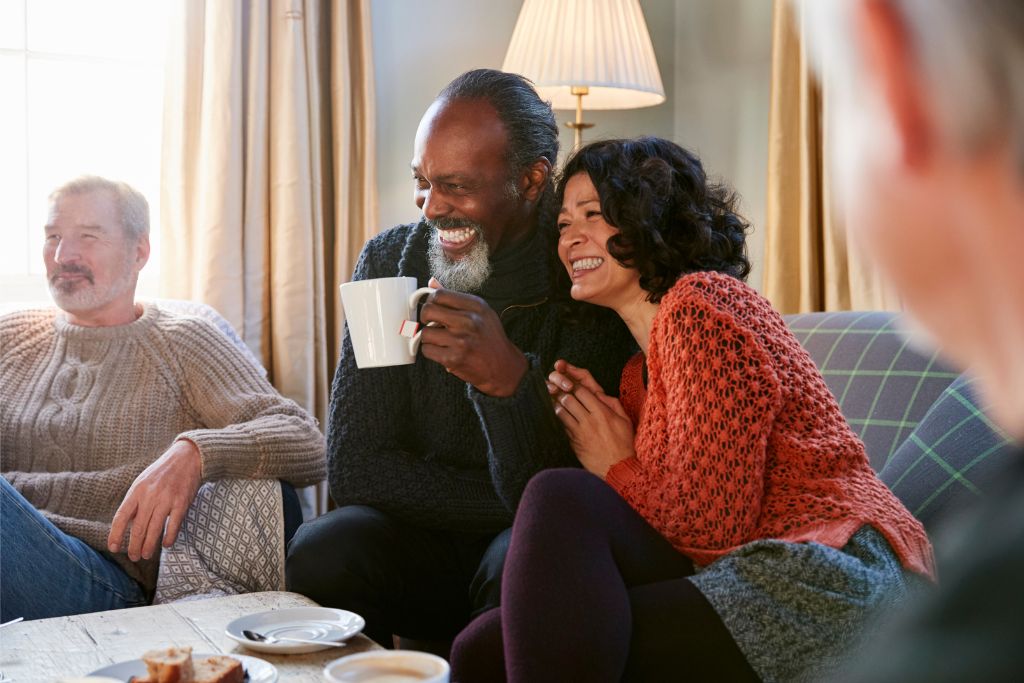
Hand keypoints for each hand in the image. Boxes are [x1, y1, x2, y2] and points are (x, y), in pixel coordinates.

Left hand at [107, 439, 202, 560]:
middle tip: (133, 557)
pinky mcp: (182, 503)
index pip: (121, 517)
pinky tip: (166, 544)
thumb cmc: (162, 472)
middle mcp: (150, 496)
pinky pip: (173, 525)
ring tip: (145, 555)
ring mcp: (167, 500)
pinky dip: (169, 537)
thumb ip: (135, 502)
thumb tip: (125, 525)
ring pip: (154, 529)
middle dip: (134, 546)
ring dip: (149, 546)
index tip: (114, 548)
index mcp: (137, 491)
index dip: (115, 534)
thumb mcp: (142, 482)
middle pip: (138, 528)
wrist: (187, 457)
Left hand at [418, 277, 527, 396]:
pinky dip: (432, 351)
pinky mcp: (453, 359)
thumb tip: (432, 282)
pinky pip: (427, 350)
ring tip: (441, 340)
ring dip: (429, 338)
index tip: (433, 308)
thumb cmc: (490, 338)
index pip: (440, 294)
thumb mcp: (481, 312)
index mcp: (476, 306)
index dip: (431, 301)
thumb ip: (455, 298)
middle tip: (431, 323)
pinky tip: (443, 351)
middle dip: (425, 317)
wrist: (504, 366)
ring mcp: (461, 341)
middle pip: (428, 310)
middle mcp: (469, 321)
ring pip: (425, 333)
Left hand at [547, 359, 634, 476]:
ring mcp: (579, 432)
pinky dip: (560, 420)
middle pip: (568, 399)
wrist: (617, 468)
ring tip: (558, 402)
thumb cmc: (624, 444)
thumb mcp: (625, 420)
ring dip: (558, 406)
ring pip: (561, 412)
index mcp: (602, 413)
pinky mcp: (573, 443)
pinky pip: (562, 427)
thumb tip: (599, 394)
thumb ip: (613, 404)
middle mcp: (589, 421)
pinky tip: (560, 417)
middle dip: (563, 393)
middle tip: (561, 391)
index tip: (573, 385)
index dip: (575, 386)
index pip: (582, 392)